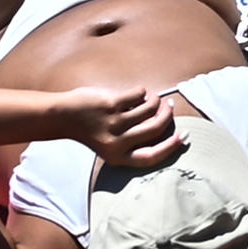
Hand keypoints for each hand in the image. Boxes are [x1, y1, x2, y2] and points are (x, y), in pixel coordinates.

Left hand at [53, 86, 186, 171]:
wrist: (64, 116)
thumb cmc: (91, 129)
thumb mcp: (111, 143)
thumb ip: (133, 138)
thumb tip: (164, 122)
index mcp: (118, 156)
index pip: (151, 156)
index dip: (170, 147)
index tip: (183, 136)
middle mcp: (117, 142)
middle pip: (155, 128)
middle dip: (167, 115)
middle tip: (169, 107)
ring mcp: (113, 123)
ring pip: (148, 108)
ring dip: (155, 101)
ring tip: (153, 98)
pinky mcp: (111, 104)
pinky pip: (138, 95)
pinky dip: (141, 92)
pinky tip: (138, 92)